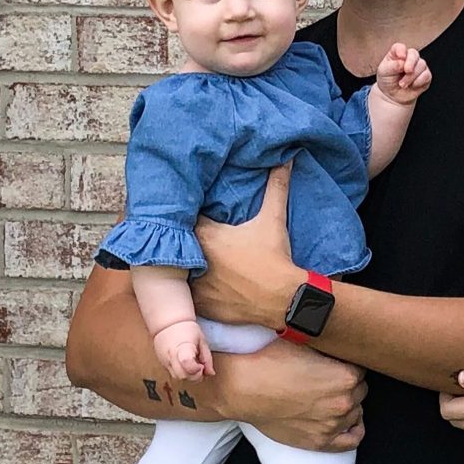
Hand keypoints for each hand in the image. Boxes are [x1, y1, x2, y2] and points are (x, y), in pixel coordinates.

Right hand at [153, 320, 214, 381]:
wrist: (169, 324)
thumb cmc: (188, 330)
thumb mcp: (202, 341)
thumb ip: (207, 358)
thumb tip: (211, 374)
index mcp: (183, 347)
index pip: (187, 364)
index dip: (196, 369)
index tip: (201, 366)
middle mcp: (171, 357)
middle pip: (182, 376)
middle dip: (194, 376)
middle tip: (200, 366)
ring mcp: (165, 361)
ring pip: (177, 377)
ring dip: (188, 375)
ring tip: (194, 364)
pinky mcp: (163, 364)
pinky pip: (174, 374)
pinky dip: (182, 373)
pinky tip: (187, 364)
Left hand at [193, 162, 303, 329]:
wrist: (283, 299)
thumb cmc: (275, 258)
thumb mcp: (274, 220)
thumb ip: (276, 187)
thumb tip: (285, 159)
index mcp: (208, 235)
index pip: (184, 218)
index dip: (185, 214)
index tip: (188, 210)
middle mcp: (196, 259)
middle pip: (178, 245)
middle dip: (182, 240)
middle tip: (188, 235)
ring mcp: (196, 285)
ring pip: (178, 271)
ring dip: (183, 265)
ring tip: (189, 260)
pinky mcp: (201, 304)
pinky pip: (186, 295)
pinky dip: (189, 289)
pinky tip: (197, 284)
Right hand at [222, 338, 366, 451]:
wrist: (243, 388)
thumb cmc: (270, 362)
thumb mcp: (306, 341)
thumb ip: (330, 343)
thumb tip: (341, 336)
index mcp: (346, 375)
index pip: (362, 366)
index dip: (347, 362)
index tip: (337, 361)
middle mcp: (344, 401)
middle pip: (360, 388)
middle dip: (348, 382)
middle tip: (329, 376)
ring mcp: (333, 423)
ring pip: (356, 410)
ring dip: (348, 402)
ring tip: (330, 395)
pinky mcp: (321, 441)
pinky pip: (352, 439)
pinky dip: (354, 429)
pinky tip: (349, 421)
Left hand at [374, 43, 430, 105]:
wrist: (393, 95)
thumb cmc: (388, 80)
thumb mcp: (384, 72)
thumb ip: (392, 66)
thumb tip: (402, 63)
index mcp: (397, 53)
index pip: (400, 47)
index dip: (401, 51)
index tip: (401, 57)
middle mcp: (409, 57)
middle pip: (414, 54)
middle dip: (410, 63)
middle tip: (406, 71)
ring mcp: (418, 65)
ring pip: (421, 65)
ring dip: (411, 77)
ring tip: (402, 84)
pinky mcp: (425, 75)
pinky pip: (426, 75)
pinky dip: (419, 81)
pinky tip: (412, 85)